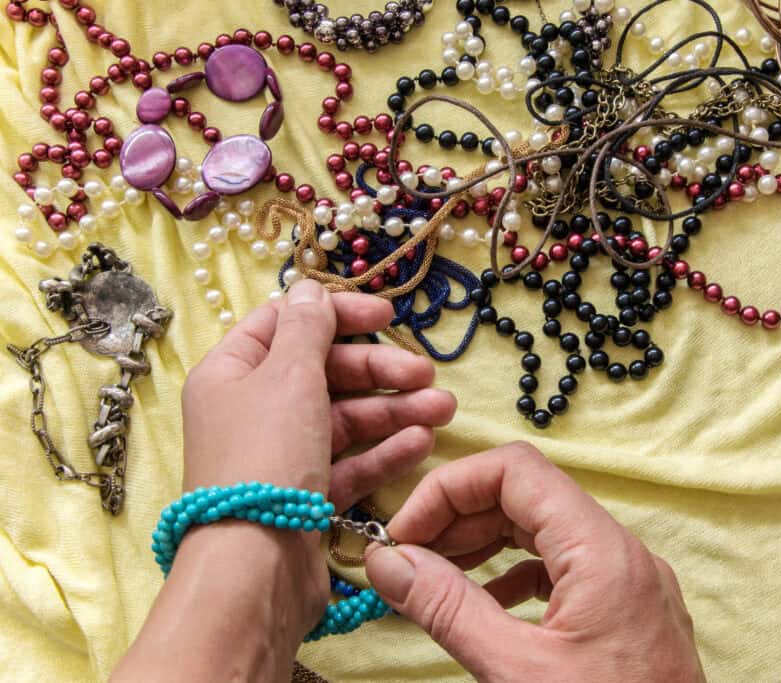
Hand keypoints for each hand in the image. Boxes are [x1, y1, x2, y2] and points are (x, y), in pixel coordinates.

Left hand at [180, 278, 456, 626]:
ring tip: (443, 410)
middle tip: (428, 374)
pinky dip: (384, 452)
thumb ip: (307, 328)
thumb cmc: (266, 457)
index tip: (387, 316)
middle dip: (380, 371)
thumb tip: (310, 288)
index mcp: (233, 372)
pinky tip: (422, 445)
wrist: (253, 570)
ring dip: (394, 411)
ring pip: (345, 419)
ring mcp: (281, 455)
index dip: (338, 314)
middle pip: (325, 372)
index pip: (287, 323)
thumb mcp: (288, 377)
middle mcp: (253, 410)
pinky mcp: (306, 496)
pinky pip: (350, 462)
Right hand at [364, 442, 703, 682]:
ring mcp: (630, 584)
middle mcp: (624, 555)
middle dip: (460, 518)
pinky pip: (563, 570)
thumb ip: (448, 609)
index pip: (515, 470)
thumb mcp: (516, 673)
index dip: (450, 489)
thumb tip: (390, 563)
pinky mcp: (627, 613)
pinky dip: (514, 576)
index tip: (405, 533)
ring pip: (545, 531)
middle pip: (528, 496)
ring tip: (432, 578)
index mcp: (604, 553)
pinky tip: (482, 605)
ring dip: (483, 545)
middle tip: (406, 558)